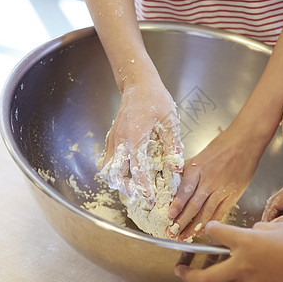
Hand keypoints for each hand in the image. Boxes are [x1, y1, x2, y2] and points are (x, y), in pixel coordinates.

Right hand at [100, 75, 182, 202]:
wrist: (138, 83)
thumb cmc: (155, 98)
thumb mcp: (169, 122)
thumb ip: (172, 146)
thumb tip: (176, 168)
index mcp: (134, 138)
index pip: (136, 171)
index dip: (143, 188)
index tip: (150, 198)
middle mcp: (119, 141)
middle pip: (113, 175)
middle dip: (125, 189)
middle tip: (140, 194)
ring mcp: (113, 139)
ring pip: (107, 169)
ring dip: (118, 180)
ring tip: (133, 186)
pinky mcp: (112, 137)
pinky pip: (107, 159)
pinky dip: (115, 170)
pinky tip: (128, 170)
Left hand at [167, 128, 262, 241]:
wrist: (245, 141)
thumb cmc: (222, 146)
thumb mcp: (199, 156)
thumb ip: (187, 170)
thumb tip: (173, 183)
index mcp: (198, 169)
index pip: (185, 190)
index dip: (177, 204)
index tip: (170, 215)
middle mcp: (209, 180)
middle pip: (193, 204)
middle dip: (181, 221)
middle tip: (172, 232)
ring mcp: (222, 188)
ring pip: (206, 212)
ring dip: (194, 226)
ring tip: (184, 236)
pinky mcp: (233, 194)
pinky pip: (220, 211)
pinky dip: (211, 222)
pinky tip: (203, 230)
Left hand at [175, 221, 282, 281]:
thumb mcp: (281, 228)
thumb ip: (262, 228)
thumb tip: (254, 231)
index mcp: (246, 243)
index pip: (217, 233)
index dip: (210, 229)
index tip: (209, 228)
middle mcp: (242, 265)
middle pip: (205, 276)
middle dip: (187, 274)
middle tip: (180, 270)